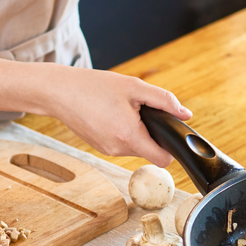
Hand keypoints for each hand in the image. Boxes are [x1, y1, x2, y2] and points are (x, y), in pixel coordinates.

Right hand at [33, 64, 191, 166]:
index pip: (163, 159)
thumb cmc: (94, 86)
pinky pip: (121, 144)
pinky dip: (122, 132)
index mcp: (129, 136)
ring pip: (135, 148)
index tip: (168, 132)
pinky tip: (111, 114)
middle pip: (149, 151)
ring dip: (136, 132)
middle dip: (151, 133)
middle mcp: (118, 149)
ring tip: (122, 109)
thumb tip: (185, 114)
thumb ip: (164, 101)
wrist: (59, 92)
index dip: (171, 147)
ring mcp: (107, 150)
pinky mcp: (99, 147)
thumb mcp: (134, 87)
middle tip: (140, 110)